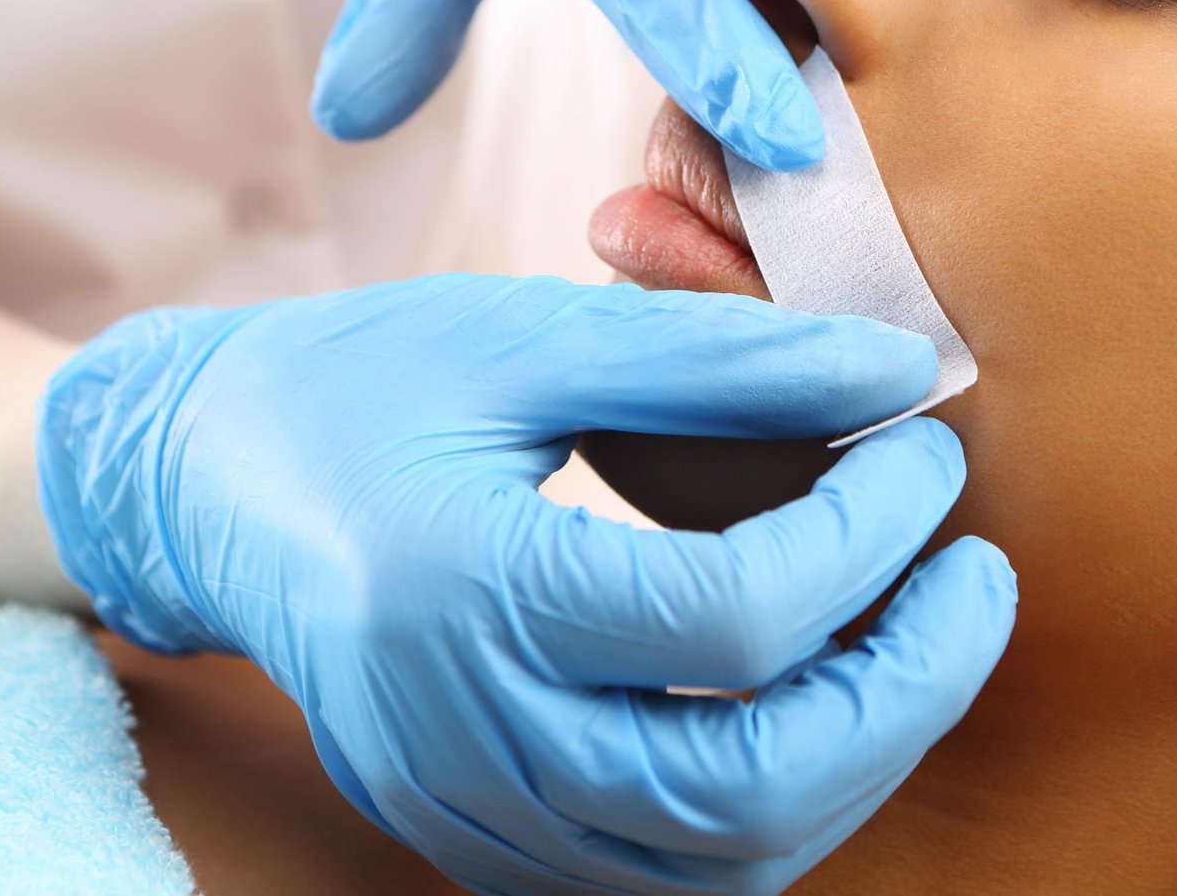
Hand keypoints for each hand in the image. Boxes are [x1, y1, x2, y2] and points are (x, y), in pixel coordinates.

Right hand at [37, 274, 1015, 894]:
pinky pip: (667, 876)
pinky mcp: (481, 836)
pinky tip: (815, 699)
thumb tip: (898, 372)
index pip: (733, 620)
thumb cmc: (357, 386)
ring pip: (723, 861)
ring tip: (914, 637)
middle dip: (907, 689)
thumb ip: (718, 356)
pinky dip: (775, 804)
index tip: (922, 456)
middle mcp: (466, 735)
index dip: (869, 537)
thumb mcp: (525, 336)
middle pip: (749, 785)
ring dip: (859, 758)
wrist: (202, 489)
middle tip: (974, 579)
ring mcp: (469, 807)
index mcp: (464, 590)